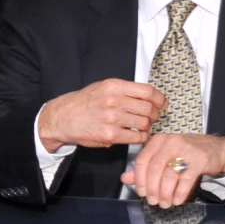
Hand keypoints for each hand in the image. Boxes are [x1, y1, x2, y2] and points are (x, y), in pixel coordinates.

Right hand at [37, 78, 169, 152]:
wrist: (62, 118)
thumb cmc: (84, 103)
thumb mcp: (104, 88)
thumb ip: (126, 91)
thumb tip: (151, 97)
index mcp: (115, 86)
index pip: (148, 91)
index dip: (159, 99)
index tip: (162, 104)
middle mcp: (114, 101)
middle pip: (149, 108)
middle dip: (154, 114)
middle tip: (152, 117)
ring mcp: (112, 118)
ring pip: (144, 123)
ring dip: (147, 126)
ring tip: (141, 126)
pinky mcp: (110, 135)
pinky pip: (136, 137)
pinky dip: (141, 137)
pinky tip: (136, 134)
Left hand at [123, 131, 224, 207]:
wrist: (217, 149)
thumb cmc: (187, 154)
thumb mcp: (164, 157)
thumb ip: (144, 168)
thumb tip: (124, 178)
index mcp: (159, 140)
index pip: (142, 160)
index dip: (139, 179)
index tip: (141, 193)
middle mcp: (171, 141)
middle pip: (154, 169)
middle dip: (152, 189)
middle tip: (153, 201)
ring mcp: (187, 149)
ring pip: (169, 175)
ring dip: (165, 193)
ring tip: (165, 204)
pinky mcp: (200, 159)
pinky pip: (186, 180)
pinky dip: (180, 193)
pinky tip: (177, 200)